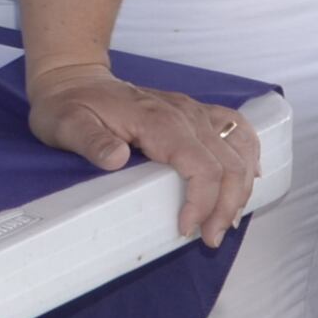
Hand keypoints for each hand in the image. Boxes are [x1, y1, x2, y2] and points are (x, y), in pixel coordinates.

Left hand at [28, 63, 264, 245]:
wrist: (73, 78)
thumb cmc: (68, 105)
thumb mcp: (66, 124)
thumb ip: (90, 141)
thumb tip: (116, 158)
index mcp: (158, 120)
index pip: (201, 165)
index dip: (202, 201)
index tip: (185, 229)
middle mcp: (185, 113)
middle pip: (228, 163)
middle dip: (226, 206)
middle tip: (210, 238)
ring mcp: (193, 110)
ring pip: (240, 147)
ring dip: (241, 187)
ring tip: (227, 220)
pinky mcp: (195, 112)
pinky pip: (237, 129)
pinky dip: (250, 154)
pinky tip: (251, 177)